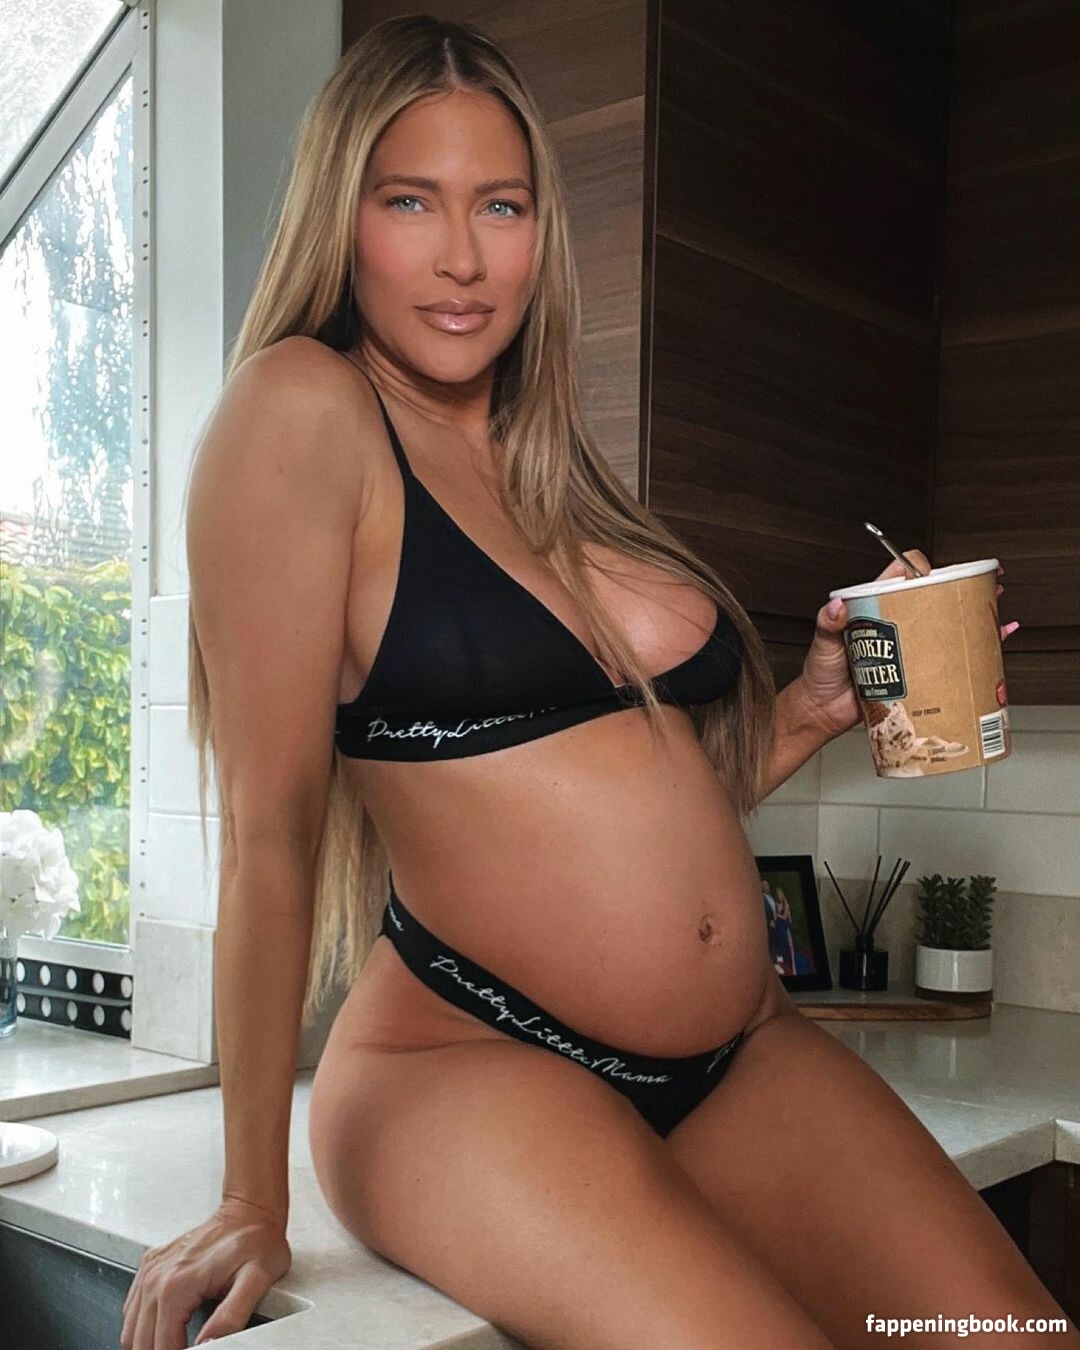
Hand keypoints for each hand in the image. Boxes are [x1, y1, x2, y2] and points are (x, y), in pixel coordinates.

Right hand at [120, 1198, 290, 1348]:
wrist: (249, 1211)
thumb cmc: (255, 1242)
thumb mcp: (256, 1280)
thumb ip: (232, 1317)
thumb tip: (209, 1344)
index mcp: (177, 1286)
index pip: (163, 1347)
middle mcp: (156, 1279)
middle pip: (142, 1344)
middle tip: (189, 1349)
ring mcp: (149, 1272)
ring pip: (131, 1333)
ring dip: (151, 1345)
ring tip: (178, 1344)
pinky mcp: (149, 1267)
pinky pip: (132, 1311)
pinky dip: (143, 1328)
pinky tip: (167, 1328)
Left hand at [797, 552, 1016, 738]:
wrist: (824, 712)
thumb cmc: (820, 674)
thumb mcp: (822, 644)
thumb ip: (827, 624)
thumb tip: (836, 608)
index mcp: (872, 609)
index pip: (901, 575)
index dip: (921, 568)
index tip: (937, 572)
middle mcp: (894, 623)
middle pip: (931, 596)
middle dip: (959, 586)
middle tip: (983, 582)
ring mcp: (908, 646)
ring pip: (945, 623)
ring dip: (971, 613)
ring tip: (994, 603)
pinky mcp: (917, 670)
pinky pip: (949, 656)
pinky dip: (972, 648)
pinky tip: (992, 642)